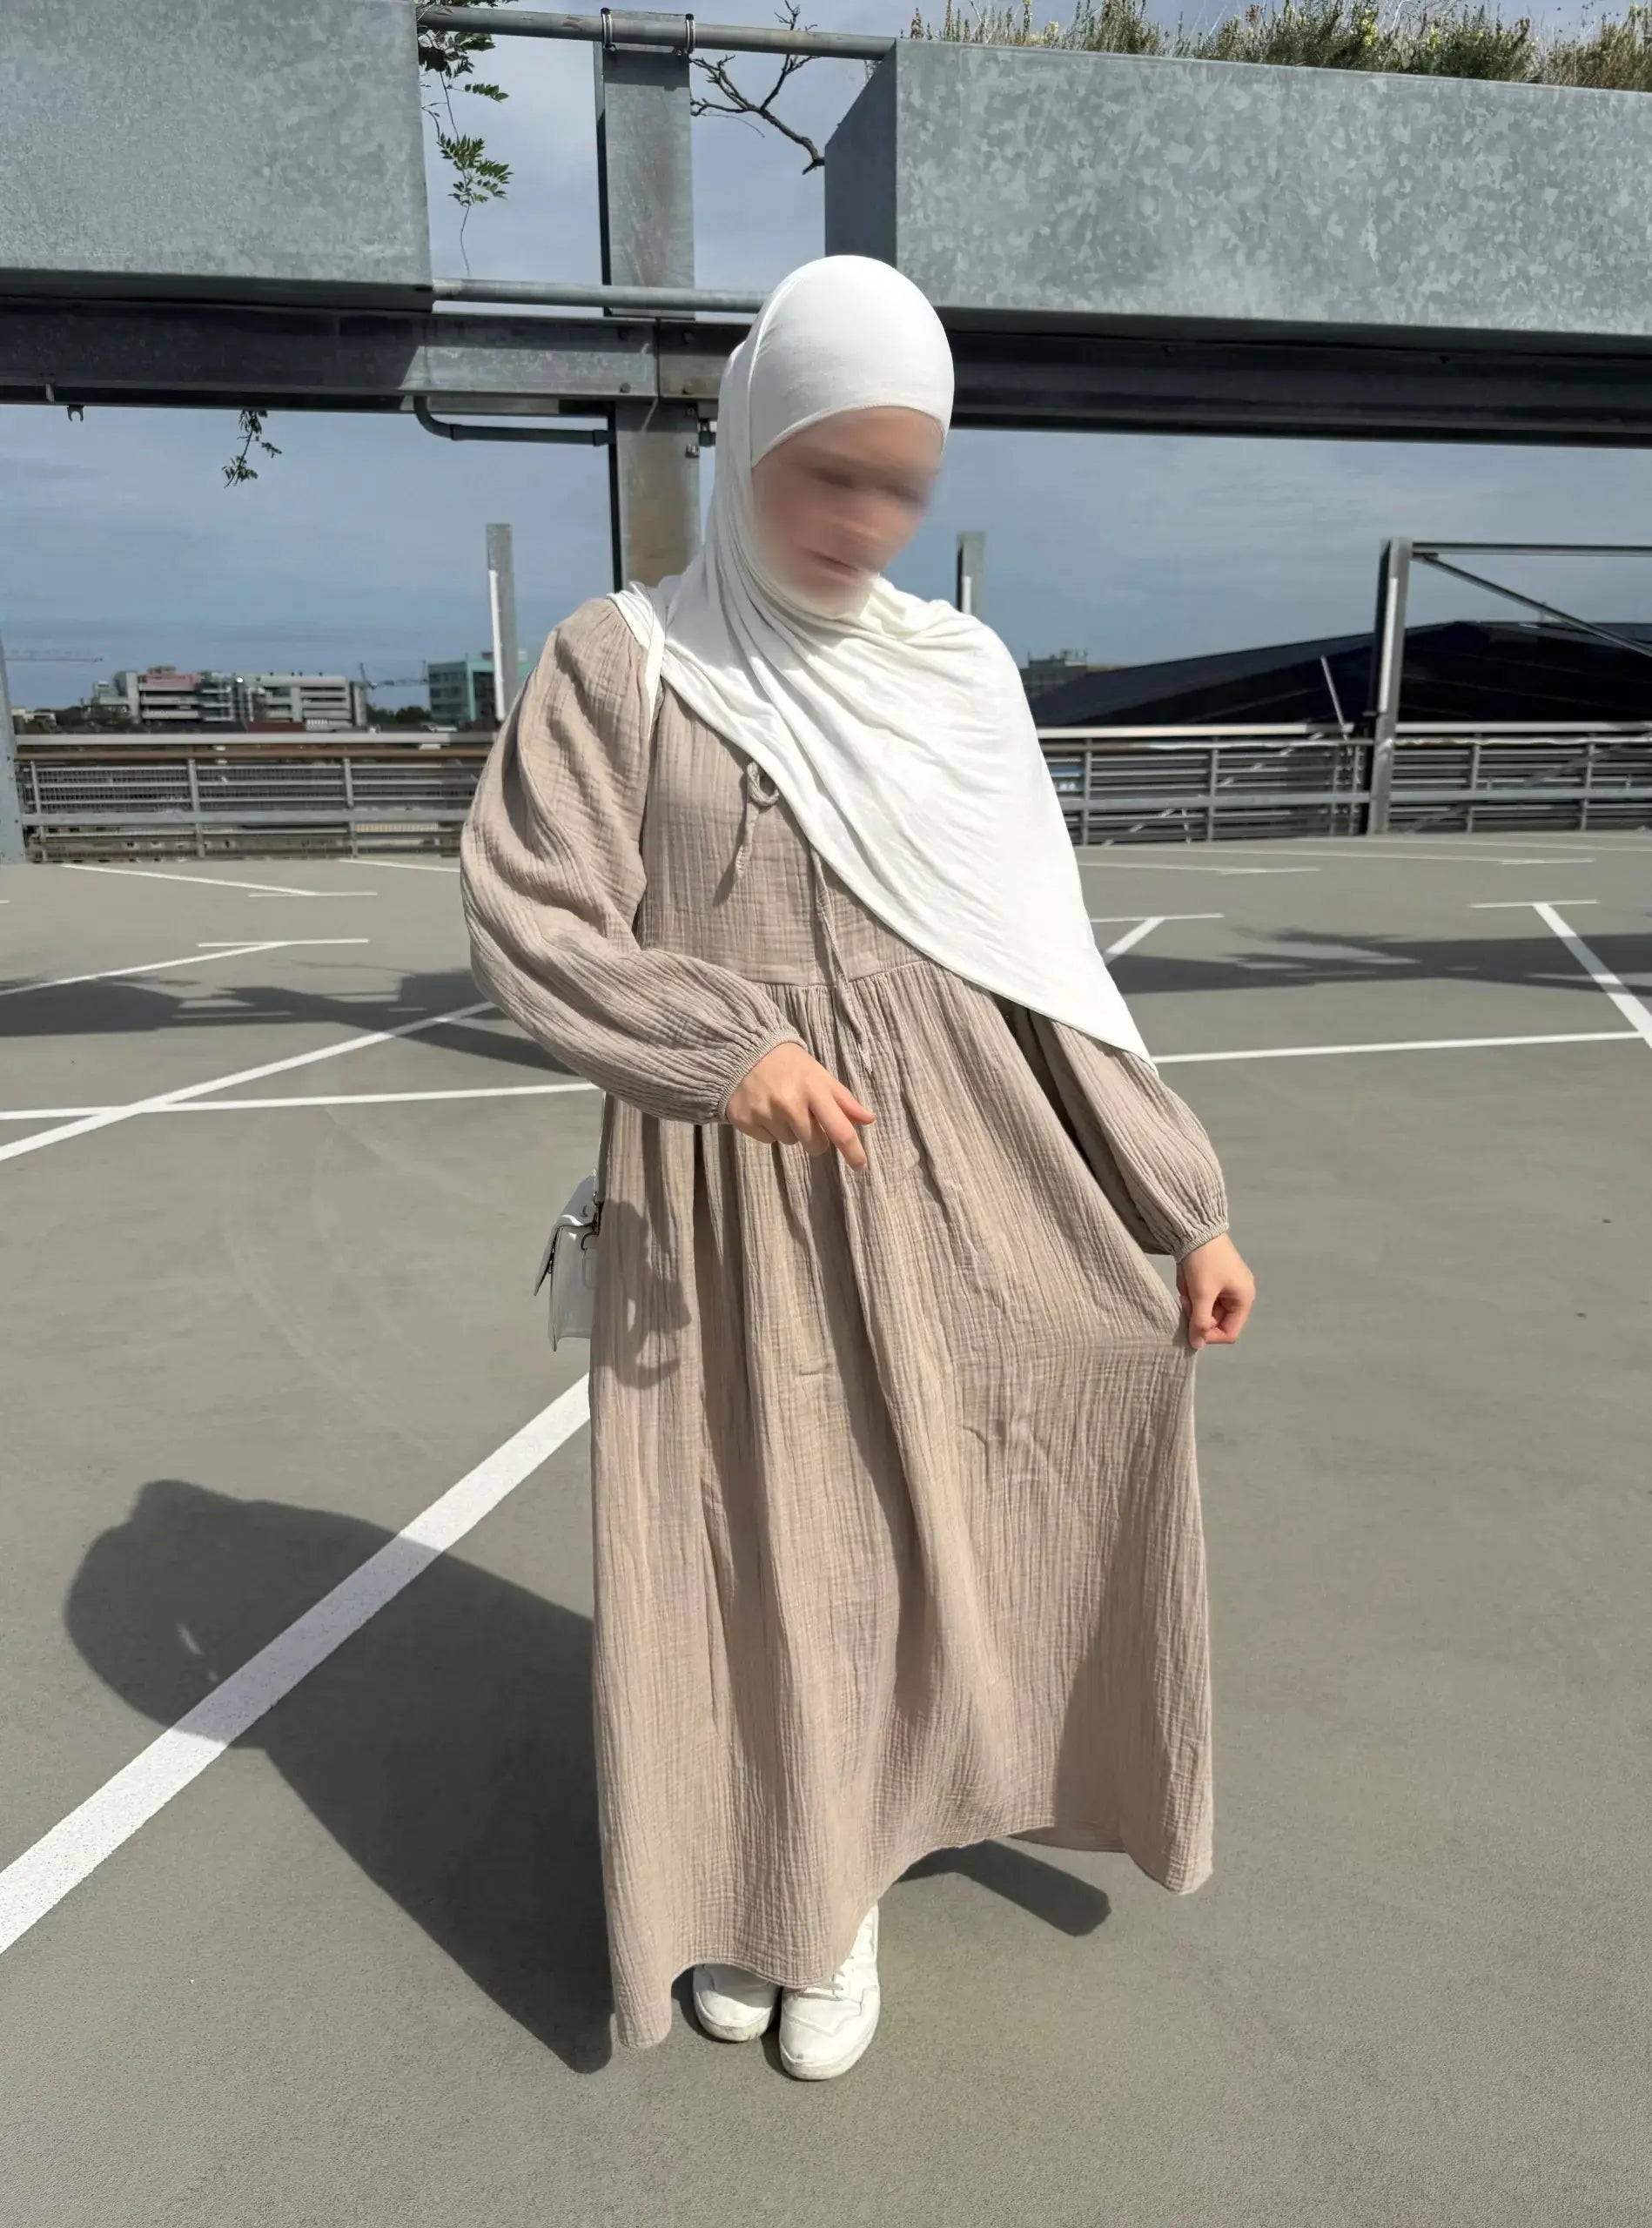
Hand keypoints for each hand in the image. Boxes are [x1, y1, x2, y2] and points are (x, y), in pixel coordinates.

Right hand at [725, 1042, 875, 1170]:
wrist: (744, 1052)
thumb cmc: (790, 1064)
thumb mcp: (819, 1075)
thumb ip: (844, 1100)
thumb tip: (869, 1119)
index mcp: (813, 1089)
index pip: (839, 1129)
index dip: (853, 1152)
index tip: (861, 1168)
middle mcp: (790, 1103)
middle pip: (815, 1144)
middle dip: (815, 1136)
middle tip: (805, 1114)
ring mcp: (766, 1113)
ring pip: (791, 1142)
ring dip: (790, 1129)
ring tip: (780, 1105)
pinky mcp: (746, 1121)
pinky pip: (769, 1140)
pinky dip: (769, 1129)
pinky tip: (764, 1109)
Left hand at [1176, 1233, 1254, 1350]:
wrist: (1196, 1228)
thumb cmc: (1204, 1262)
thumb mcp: (1201, 1294)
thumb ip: (1199, 1322)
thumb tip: (1196, 1345)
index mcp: (1244, 1299)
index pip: (1230, 1333)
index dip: (1210, 1335)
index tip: (1192, 1326)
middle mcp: (1239, 1294)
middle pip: (1217, 1321)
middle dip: (1199, 1315)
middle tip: (1186, 1301)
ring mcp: (1228, 1286)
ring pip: (1207, 1309)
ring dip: (1194, 1303)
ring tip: (1186, 1288)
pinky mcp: (1215, 1278)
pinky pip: (1203, 1296)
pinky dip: (1193, 1293)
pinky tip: (1187, 1281)